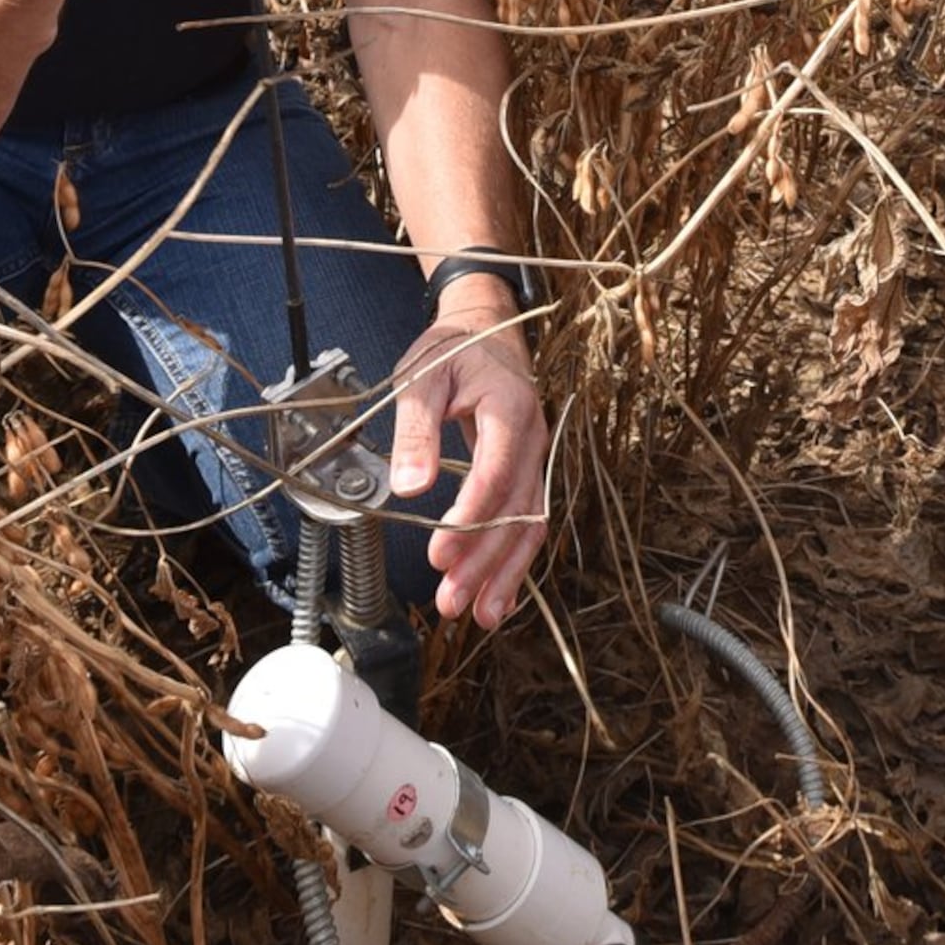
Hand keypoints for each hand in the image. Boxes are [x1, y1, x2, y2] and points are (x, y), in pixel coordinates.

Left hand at [388, 286, 548, 627]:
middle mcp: (534, 438)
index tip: (440, 554)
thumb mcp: (422, 376)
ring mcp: (536, 457)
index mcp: (510, 409)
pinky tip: (497, 598)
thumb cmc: (453, 350)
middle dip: (484, 561)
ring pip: (530, 523)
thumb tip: (408, 486)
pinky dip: (514, 562)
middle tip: (450, 600)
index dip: (471, 518)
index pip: (497, 473)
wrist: (486, 328)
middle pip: (517, 510)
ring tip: (479, 616)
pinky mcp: (528, 472)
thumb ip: (415, 429)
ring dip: (505, 572)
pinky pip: (529, 521)